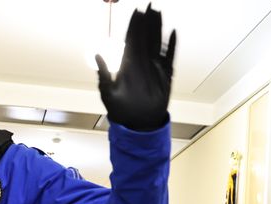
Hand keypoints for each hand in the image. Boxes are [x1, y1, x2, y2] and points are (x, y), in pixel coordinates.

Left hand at [95, 4, 175, 130]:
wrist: (139, 124)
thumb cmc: (121, 111)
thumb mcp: (108, 93)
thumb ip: (103, 74)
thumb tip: (97, 55)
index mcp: (128, 64)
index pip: (132, 40)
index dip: (134, 26)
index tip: (136, 12)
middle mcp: (141, 63)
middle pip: (145, 37)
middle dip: (147, 22)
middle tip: (150, 6)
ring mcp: (154, 67)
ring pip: (157, 43)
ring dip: (158, 28)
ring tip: (159, 14)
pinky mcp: (165, 75)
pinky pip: (169, 57)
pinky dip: (172, 45)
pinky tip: (173, 33)